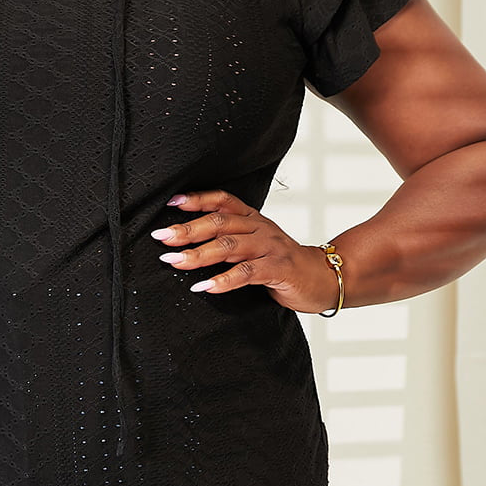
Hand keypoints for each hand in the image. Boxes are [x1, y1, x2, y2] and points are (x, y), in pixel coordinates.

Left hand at [151, 188, 339, 313]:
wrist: (323, 278)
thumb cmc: (282, 264)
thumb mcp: (255, 245)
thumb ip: (229, 240)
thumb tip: (188, 245)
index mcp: (253, 218)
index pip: (222, 201)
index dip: (197, 199)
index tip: (171, 203)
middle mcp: (260, 228)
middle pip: (219, 222)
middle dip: (187, 229)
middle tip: (162, 238)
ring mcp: (270, 247)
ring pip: (229, 245)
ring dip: (198, 254)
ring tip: (175, 262)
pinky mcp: (278, 269)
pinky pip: (247, 272)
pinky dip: (223, 280)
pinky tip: (205, 286)